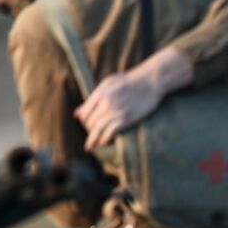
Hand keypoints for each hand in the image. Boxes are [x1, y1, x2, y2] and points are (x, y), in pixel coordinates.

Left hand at [74, 46, 193, 150]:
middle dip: (89, 131)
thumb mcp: (109, 84)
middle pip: (90, 122)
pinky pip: (110, 132)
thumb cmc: (130, 81)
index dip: (83, 121)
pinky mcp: (127, 118)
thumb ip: (94, 98)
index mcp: (100, 93)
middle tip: (91, 137)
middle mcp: (106, 102)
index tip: (86, 126)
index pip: (84, 112)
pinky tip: (104, 143)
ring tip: (90, 147)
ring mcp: (116, 111)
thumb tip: (77, 114)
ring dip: (93, 139)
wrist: (150, 81)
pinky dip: (105, 139)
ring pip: (98, 129)